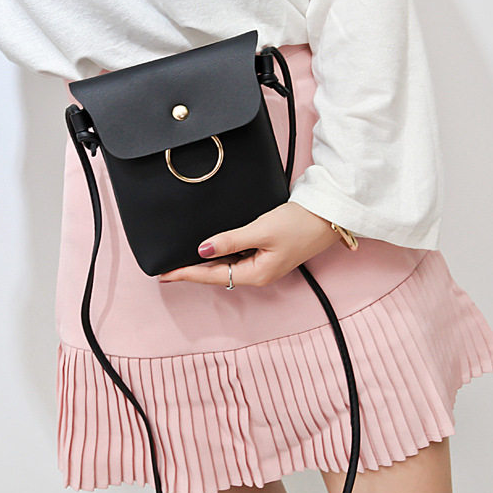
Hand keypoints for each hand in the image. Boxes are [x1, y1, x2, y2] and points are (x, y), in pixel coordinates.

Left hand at [157, 201, 341, 286]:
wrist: (328, 216)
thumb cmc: (299, 223)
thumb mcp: (261, 230)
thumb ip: (230, 239)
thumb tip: (202, 249)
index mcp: (256, 274)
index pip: (212, 275)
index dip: (186, 273)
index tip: (164, 274)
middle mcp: (258, 273)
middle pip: (217, 274)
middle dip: (192, 271)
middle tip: (166, 268)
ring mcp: (263, 264)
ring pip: (226, 266)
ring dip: (205, 263)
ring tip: (181, 259)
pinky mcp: (267, 252)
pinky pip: (237, 256)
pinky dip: (220, 253)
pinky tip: (209, 248)